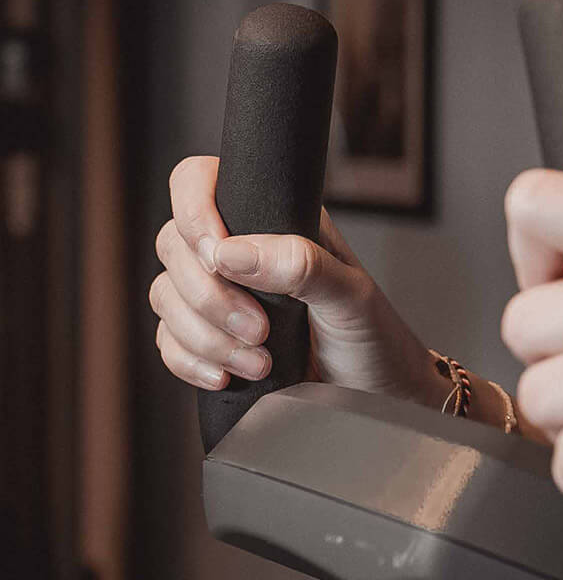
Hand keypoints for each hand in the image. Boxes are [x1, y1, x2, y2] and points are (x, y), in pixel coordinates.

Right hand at [151, 155, 443, 404]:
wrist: (379, 397)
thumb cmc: (376, 339)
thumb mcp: (353, 298)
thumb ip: (302, 266)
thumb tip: (230, 250)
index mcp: (275, 221)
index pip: (201, 182)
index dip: (193, 210)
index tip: (216, 255)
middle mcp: (241, 251)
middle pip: (175, 245)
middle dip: (209, 296)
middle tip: (261, 331)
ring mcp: (220, 295)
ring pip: (166, 296)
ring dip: (206, 336)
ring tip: (260, 363)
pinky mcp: (209, 339)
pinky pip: (168, 341)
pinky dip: (190, 361)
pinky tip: (226, 377)